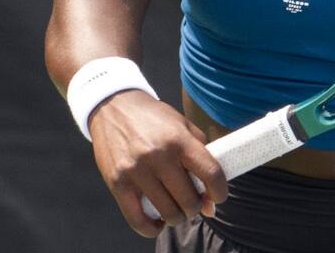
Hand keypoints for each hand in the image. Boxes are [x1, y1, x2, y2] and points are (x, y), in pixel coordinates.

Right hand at [88, 90, 226, 236]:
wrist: (114, 107)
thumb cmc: (155, 119)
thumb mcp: (184, 127)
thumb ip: (203, 159)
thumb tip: (211, 205)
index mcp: (180, 139)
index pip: (211, 173)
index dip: (219, 192)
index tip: (218, 197)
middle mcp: (158, 156)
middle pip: (189, 199)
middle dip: (196, 207)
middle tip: (193, 202)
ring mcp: (136, 171)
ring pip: (167, 212)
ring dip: (177, 217)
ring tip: (177, 209)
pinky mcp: (117, 184)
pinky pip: (137, 219)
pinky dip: (152, 228)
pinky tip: (159, 222)